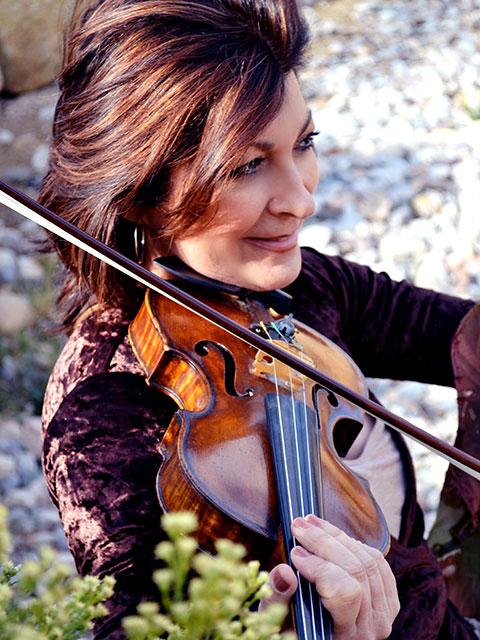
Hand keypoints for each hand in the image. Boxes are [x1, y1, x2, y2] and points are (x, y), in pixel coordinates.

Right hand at [260, 515, 399, 639]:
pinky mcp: (388, 598)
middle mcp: (371, 626)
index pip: (345, 594)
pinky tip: (333, 537)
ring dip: (336, 536)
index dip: (319, 567)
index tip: (294, 553)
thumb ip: (279, 600)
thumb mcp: (280, 622)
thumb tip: (284, 573)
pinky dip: (353, 543)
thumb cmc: (297, 630)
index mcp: (346, 636)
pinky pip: (377, 560)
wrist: (320, 638)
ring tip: (311, 524)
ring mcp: (384, 612)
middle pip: (356, 570)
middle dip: (324, 542)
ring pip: (367, 560)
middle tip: (298, 526)